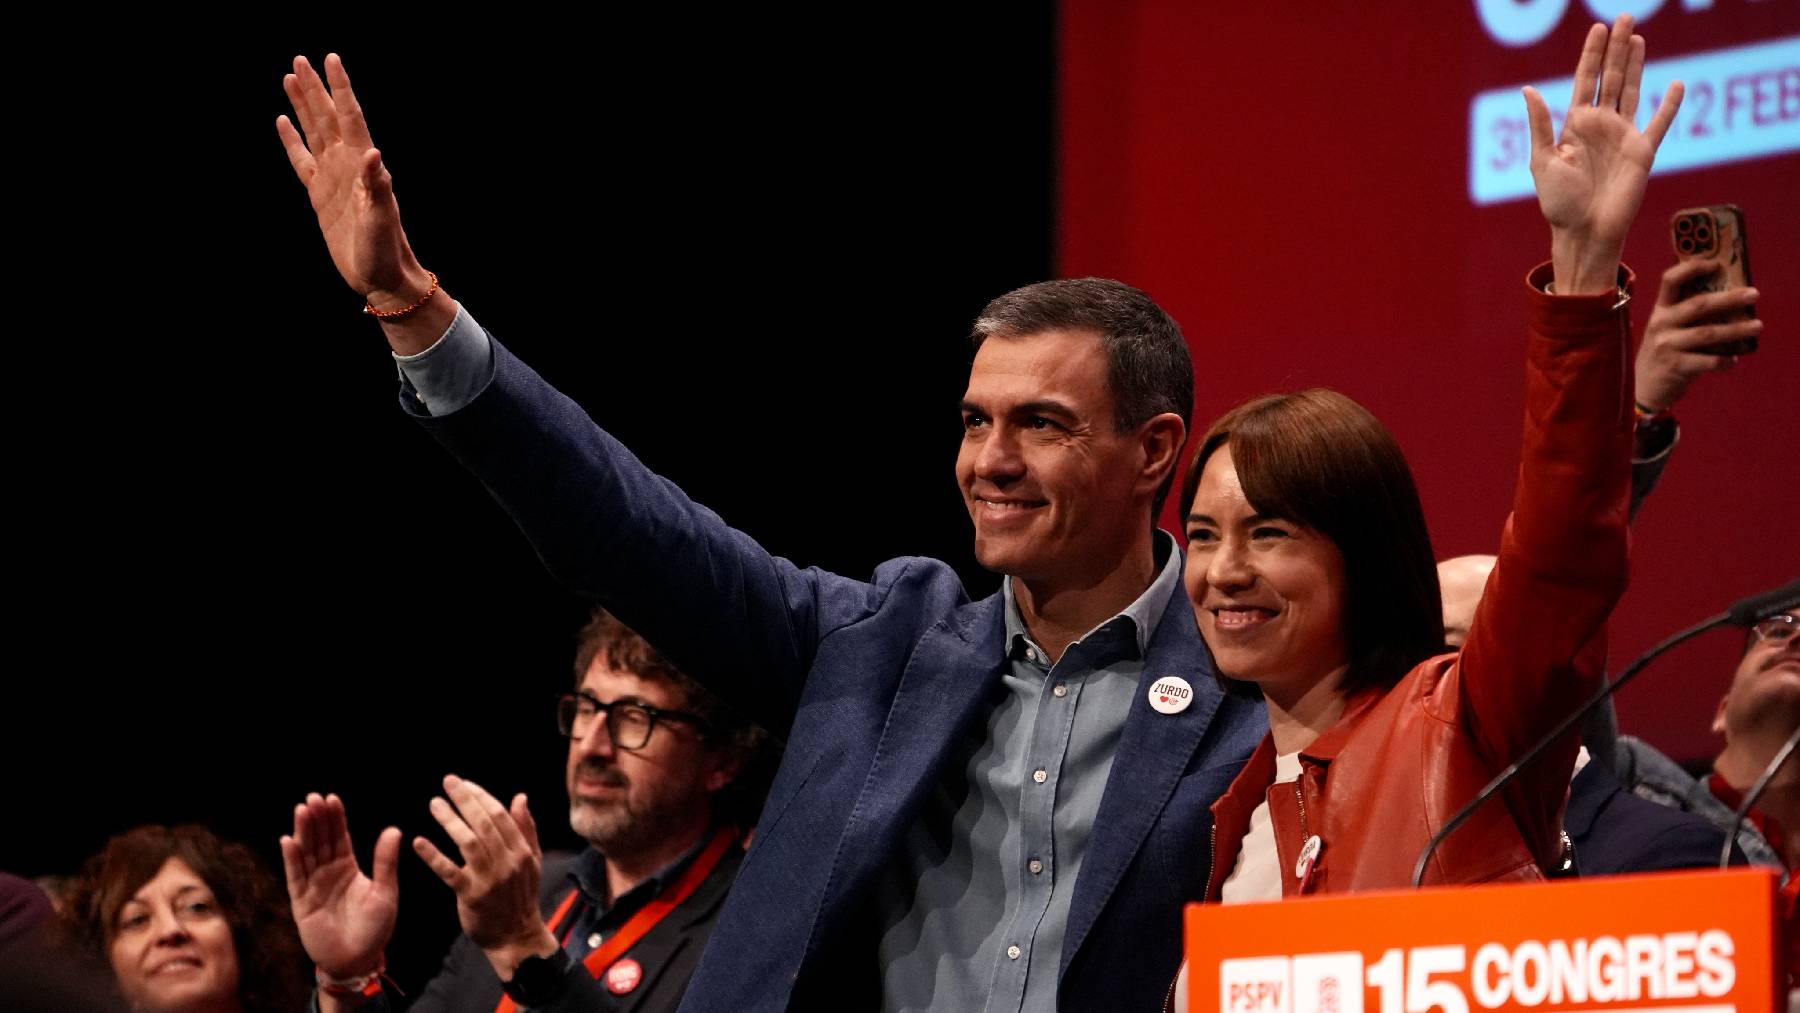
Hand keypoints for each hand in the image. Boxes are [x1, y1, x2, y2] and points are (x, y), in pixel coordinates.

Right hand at [277, 54, 428, 308]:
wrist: (380, 277)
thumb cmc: (385, 250)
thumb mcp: (381, 218)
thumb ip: (377, 186)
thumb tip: (372, 154)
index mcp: (363, 166)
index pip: (350, 118)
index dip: (341, 89)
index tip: (331, 60)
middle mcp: (348, 166)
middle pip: (328, 118)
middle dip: (315, 89)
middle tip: (300, 59)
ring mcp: (332, 178)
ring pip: (314, 132)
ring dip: (303, 106)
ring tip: (290, 78)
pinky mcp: (319, 195)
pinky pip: (301, 160)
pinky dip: (292, 140)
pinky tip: (283, 121)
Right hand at [280, 793, 400, 979]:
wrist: (358, 960)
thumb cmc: (375, 928)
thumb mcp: (385, 892)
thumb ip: (385, 862)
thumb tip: (394, 829)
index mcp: (348, 868)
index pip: (340, 838)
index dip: (335, 819)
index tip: (332, 798)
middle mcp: (328, 874)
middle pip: (320, 841)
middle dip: (317, 819)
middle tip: (313, 797)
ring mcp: (313, 887)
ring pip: (306, 854)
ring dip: (303, 832)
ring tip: (302, 810)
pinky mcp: (302, 903)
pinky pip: (296, 878)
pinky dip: (292, 860)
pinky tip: (288, 840)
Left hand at [413, 775, 558, 978]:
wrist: (516, 936)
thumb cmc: (521, 896)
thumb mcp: (532, 861)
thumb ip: (526, 828)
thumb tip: (520, 797)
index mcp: (522, 851)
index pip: (500, 815)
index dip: (481, 796)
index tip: (464, 783)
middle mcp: (508, 862)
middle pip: (484, 824)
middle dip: (465, 799)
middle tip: (447, 782)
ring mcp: (489, 879)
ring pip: (468, 843)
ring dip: (449, 820)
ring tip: (434, 804)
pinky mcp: (471, 896)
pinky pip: (449, 872)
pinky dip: (433, 856)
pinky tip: (419, 842)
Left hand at [1524, 16, 1682, 293]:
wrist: (1583, 231)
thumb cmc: (1558, 203)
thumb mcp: (1543, 161)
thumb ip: (1540, 125)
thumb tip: (1528, 89)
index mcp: (1574, 125)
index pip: (1584, 81)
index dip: (1591, 55)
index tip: (1598, 28)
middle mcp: (1600, 125)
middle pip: (1611, 78)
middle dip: (1617, 49)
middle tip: (1624, 17)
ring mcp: (1623, 136)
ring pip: (1632, 91)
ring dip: (1636, 65)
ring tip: (1639, 38)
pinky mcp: (1643, 151)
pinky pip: (1659, 122)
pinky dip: (1669, 105)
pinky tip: (1677, 84)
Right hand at [1635, 260, 1760, 410]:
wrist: (1643, 387)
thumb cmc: (1664, 353)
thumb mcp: (1667, 329)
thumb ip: (1687, 315)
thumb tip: (1730, 300)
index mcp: (1660, 310)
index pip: (1671, 280)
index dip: (1692, 268)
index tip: (1716, 265)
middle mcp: (1661, 324)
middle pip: (1698, 304)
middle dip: (1729, 298)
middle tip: (1754, 294)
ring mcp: (1667, 345)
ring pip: (1708, 333)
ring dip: (1736, 329)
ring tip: (1757, 326)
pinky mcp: (1675, 366)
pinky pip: (1708, 361)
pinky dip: (1724, 361)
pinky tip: (1734, 361)